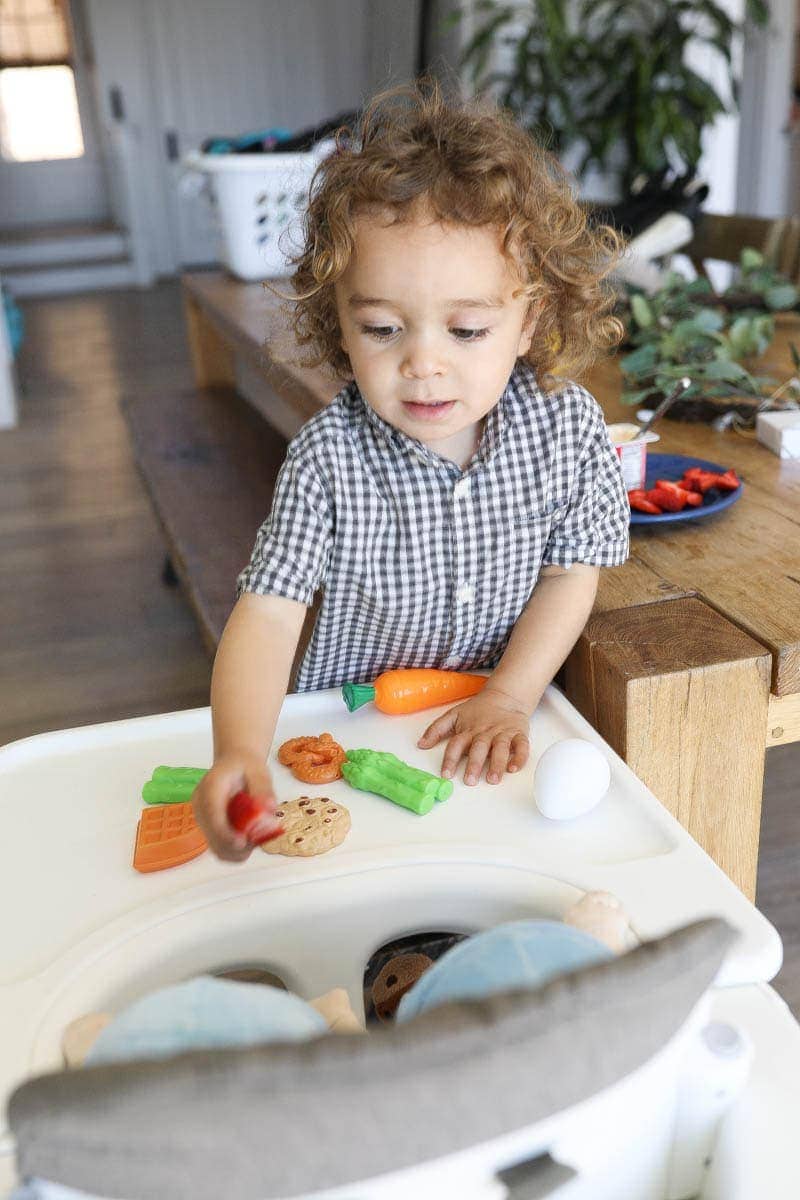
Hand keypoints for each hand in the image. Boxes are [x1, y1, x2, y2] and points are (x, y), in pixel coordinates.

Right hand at [192, 752, 278, 860]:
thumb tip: (270, 809)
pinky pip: (220, 847)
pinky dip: (235, 851)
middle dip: (235, 847)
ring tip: (255, 840)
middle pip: (212, 836)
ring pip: (216, 847)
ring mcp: (203, 819)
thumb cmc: (245, 767)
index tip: (243, 843)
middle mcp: (201, 806)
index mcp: (210, 787)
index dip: (225, 833)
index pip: (212, 814)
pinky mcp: (209, 829)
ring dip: (237, 851)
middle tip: (258, 842)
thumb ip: (264, 789)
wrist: (234, 765)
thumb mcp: (259, 771)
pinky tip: (249, 841)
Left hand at [416, 686, 531, 785]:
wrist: (505, 696)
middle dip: (475, 764)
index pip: (457, 744)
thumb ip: (437, 729)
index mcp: (468, 729)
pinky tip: (514, 768)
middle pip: (479, 747)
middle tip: (470, 780)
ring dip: (497, 764)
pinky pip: (522, 746)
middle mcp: (485, 732)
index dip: (450, 759)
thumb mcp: (454, 715)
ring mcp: (503, 733)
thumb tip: (420, 744)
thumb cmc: (478, 709)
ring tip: (493, 779)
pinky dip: (519, 757)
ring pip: (501, 748)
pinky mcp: (519, 734)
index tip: (446, 774)